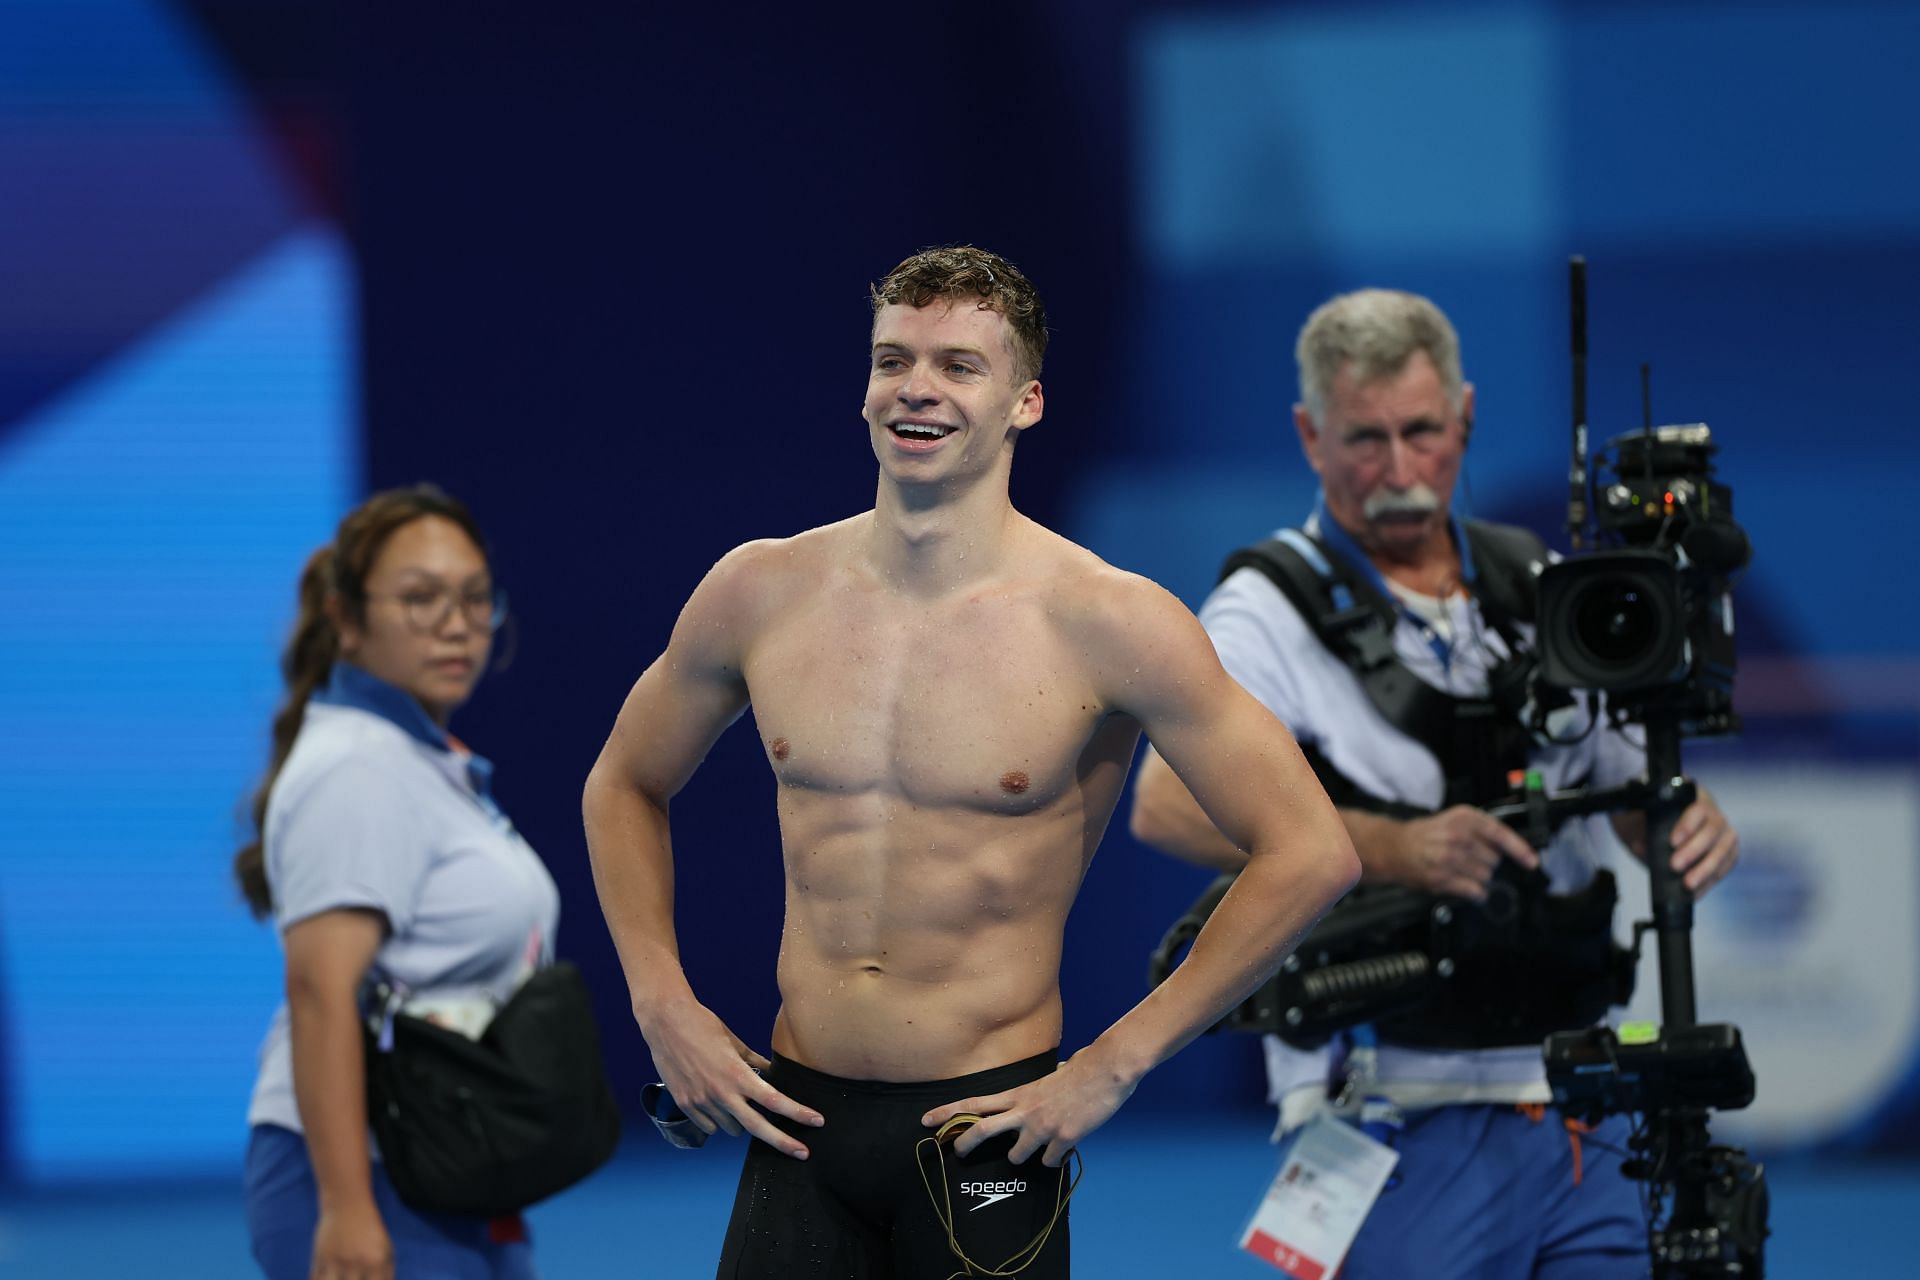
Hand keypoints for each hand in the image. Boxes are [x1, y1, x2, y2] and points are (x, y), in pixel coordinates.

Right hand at [311, 1199, 390, 1279]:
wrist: (347, 1204)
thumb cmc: (370, 1229)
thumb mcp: (385, 1248)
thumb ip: (387, 1272)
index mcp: (375, 1262)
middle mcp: (356, 1264)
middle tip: (353, 1277)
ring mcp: (336, 1262)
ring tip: (339, 1277)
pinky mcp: (320, 1258)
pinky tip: (329, 1277)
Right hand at [639, 997, 823, 1158]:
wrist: (664, 1021)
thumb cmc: (702, 1024)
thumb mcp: (734, 1041)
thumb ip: (754, 1062)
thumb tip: (772, 1074)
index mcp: (737, 1073)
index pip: (774, 1101)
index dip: (798, 1113)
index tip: (817, 1121)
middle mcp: (720, 1092)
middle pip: (758, 1127)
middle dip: (783, 1142)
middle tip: (803, 1153)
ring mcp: (701, 1101)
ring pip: (732, 1129)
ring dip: (742, 1123)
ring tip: (740, 1105)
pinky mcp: (685, 1105)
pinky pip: (710, 1127)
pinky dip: (718, 1121)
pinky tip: (718, 1105)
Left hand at [921, 1045, 1136, 1168]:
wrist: (1107, 1069)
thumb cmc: (1083, 1068)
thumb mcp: (1051, 1076)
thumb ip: (1041, 1089)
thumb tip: (1047, 1086)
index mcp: (1019, 1093)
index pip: (974, 1103)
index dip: (948, 1113)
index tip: (926, 1121)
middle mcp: (1025, 1110)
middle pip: (982, 1130)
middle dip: (965, 1144)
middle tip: (957, 1153)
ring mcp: (1042, 1126)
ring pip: (1016, 1155)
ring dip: (1023, 1155)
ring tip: (1036, 1147)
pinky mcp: (1063, 1138)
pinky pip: (1050, 1161)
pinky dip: (1055, 1158)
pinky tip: (1064, 1149)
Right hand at [1390, 805, 1538, 899]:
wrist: (1395, 847)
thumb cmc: (1427, 835)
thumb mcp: (1454, 820)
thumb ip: (1480, 831)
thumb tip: (1509, 852)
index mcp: (1465, 817)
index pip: (1500, 834)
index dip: (1520, 850)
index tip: (1532, 863)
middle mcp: (1459, 836)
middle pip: (1495, 860)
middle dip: (1488, 864)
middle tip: (1470, 861)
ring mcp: (1450, 858)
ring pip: (1486, 876)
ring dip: (1480, 879)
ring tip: (1463, 872)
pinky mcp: (1442, 878)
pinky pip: (1474, 891)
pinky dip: (1476, 893)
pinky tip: (1468, 888)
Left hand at [1614, 786, 1737, 897]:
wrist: (1659, 823)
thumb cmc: (1650, 817)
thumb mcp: (1642, 817)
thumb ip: (1642, 829)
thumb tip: (1640, 846)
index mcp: (1695, 799)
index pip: (1698, 810)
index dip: (1687, 826)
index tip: (1672, 842)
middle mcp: (1715, 815)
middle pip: (1712, 832)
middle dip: (1694, 851)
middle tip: (1674, 866)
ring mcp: (1724, 834)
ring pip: (1724, 851)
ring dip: (1706, 870)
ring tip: (1688, 884)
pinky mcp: (1728, 853)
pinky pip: (1725, 867)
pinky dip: (1710, 881)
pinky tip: (1696, 892)